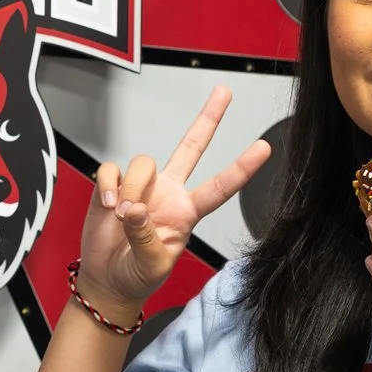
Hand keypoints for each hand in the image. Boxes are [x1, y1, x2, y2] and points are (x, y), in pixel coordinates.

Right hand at [76, 86, 270, 321]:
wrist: (106, 280)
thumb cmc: (137, 275)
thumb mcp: (151, 264)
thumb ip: (145, 235)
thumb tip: (133, 208)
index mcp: (187, 212)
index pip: (219, 187)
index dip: (242, 168)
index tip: (264, 148)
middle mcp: (168, 193)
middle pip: (191, 147)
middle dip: (209, 118)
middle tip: (224, 91)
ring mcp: (141, 187)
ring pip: (144, 163)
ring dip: (131, 188)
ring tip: (121, 214)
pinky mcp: (113, 186)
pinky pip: (111, 169)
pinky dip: (107, 185)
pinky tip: (107, 205)